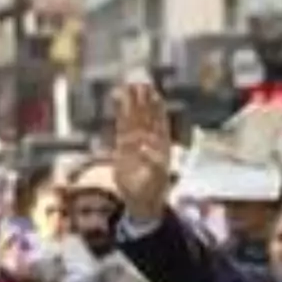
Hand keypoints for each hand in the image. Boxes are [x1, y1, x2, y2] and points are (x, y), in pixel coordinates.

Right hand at [113, 83, 172, 221]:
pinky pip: (122, 127)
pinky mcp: (123, 147)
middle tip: (140, 80)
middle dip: (143, 99)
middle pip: (146, 116)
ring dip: (132, 103)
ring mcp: (137, 143)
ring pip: (134, 119)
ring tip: (130, 85)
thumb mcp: (155, 178)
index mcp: (161, 146)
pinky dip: (121, 114)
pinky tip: (120, 102)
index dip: (156, 107)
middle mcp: (150, 141)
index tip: (153, 92)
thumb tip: (144, 147)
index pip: (158, 122)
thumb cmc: (152, 191)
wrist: (142, 201)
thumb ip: (151, 162)